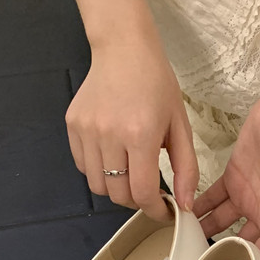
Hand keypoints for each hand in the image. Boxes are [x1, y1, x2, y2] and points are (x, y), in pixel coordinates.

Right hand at [65, 36, 198, 220]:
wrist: (124, 48)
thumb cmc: (157, 84)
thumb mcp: (181, 126)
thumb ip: (186, 169)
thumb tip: (186, 205)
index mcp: (140, 135)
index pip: (142, 192)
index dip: (154, 210)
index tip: (165, 211)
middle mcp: (109, 135)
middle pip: (117, 194)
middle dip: (137, 201)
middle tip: (150, 191)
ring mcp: (86, 130)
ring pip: (97, 185)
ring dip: (116, 189)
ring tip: (131, 174)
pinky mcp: (73, 125)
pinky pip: (83, 166)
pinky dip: (99, 171)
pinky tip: (114, 157)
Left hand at [194, 95, 259, 259]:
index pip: (259, 251)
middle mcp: (258, 212)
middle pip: (236, 238)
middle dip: (219, 249)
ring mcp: (243, 195)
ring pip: (220, 218)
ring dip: (204, 227)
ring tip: (181, 239)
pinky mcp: (231, 177)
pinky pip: (212, 196)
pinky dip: (200, 204)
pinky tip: (183, 211)